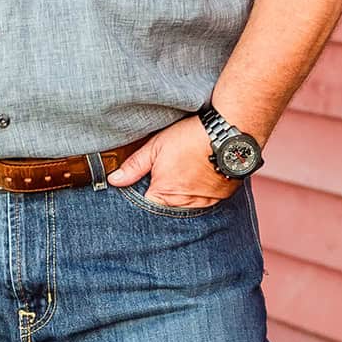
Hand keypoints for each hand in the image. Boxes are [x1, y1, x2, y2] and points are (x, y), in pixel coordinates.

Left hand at [106, 117, 239, 208]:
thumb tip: (114, 180)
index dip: (144, 194)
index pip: (147, 206)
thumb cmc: (189, 138)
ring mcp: (205, 204)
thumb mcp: (155, 146)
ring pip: (187, 206)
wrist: (227, 134)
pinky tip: (199, 175)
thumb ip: (134, 166)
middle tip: (168, 174)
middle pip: (168, 208)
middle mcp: (185, 205)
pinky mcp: (221, 198)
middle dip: (164, 195)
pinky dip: (200, 192)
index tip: (145, 183)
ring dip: (183, 195)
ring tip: (184, 172)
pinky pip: (205, 201)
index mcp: (165, 195)